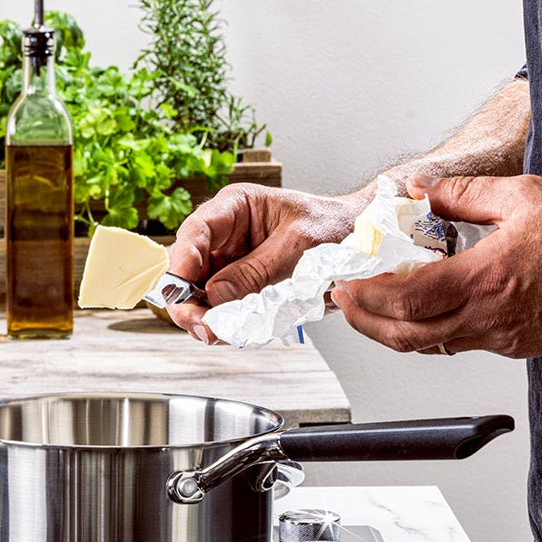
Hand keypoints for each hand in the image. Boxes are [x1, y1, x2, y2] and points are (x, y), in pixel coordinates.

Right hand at [167, 184, 368, 341]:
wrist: (360, 240)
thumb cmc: (334, 227)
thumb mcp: (298, 246)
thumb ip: (257, 271)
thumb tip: (216, 295)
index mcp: (236, 208)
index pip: (196, 232)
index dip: (182, 261)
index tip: (180, 289)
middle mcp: (226, 235)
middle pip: (189, 269)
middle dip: (189, 300)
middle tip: (201, 326)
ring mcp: (231, 262)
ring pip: (201, 294)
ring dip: (206, 316)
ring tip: (220, 333)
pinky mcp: (242, 286)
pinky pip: (223, 307)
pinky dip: (226, 323)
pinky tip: (235, 331)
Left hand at [332, 173, 541, 359]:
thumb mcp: (522, 196)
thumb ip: (462, 193)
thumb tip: (420, 189)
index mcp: (485, 278)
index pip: (406, 297)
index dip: (366, 294)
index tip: (345, 282)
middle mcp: (489, 317)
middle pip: (406, 335)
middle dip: (364, 320)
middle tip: (345, 300)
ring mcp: (502, 338)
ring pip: (431, 345)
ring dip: (395, 328)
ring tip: (374, 304)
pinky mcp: (516, 346)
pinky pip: (460, 343)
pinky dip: (431, 329)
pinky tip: (426, 306)